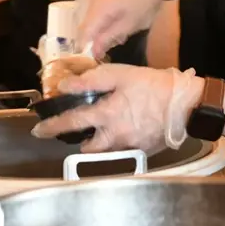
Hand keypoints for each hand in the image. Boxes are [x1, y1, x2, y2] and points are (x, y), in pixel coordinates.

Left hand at [31, 63, 202, 153]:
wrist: (185, 104)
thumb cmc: (154, 86)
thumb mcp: (121, 74)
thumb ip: (92, 79)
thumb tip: (67, 85)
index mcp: (107, 115)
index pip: (72, 123)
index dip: (53, 126)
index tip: (39, 130)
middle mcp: (114, 136)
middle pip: (87, 147)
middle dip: (79, 141)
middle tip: (78, 131)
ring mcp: (129, 147)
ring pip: (104, 152)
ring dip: (98, 143)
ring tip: (102, 130)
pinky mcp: (142, 151)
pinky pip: (123, 151)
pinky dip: (117, 143)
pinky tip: (125, 130)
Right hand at [75, 0, 169, 56]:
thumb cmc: (142, 3)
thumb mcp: (130, 25)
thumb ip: (109, 38)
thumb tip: (93, 53)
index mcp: (100, 4)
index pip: (84, 32)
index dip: (85, 48)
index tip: (92, 59)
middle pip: (79, 27)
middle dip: (90, 40)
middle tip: (108, 45)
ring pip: (79, 21)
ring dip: (91, 31)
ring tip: (110, 32)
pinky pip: (81, 12)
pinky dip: (91, 21)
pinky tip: (106, 23)